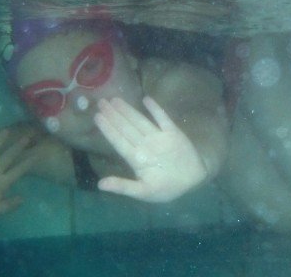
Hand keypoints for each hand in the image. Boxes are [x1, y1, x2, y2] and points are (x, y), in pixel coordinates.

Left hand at [94, 96, 208, 201]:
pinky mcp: (173, 133)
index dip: (108, 129)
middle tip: (101, 102)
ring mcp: (159, 138)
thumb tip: (100, 185)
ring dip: (128, 111)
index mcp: (136, 159)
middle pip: (126, 128)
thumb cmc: (167, 187)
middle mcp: (145, 145)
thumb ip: (123, 187)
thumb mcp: (144, 192)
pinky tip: (146, 99)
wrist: (193, 180)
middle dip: (113, 115)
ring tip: (114, 100)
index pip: (119, 141)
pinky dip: (156, 110)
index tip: (97, 117)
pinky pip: (163, 119)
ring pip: (140, 121)